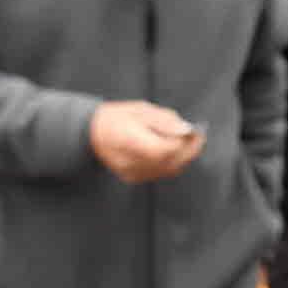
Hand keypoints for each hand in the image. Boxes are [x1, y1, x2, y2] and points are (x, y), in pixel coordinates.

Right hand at [87, 101, 203, 183]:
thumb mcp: (141, 110)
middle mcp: (129, 160)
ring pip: (169, 170)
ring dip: (182, 156)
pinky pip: (161, 173)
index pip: (164, 149)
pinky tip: (171, 150)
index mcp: (128, 140)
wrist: (91, 132)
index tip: (194, 131)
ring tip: (184, 141)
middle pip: (171, 162)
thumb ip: (165, 120)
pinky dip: (171, 162)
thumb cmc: (116, 117)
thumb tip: (185, 130)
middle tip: (196, 136)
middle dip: (189, 149)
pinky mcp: (133, 177)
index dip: (183, 142)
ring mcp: (131, 172)